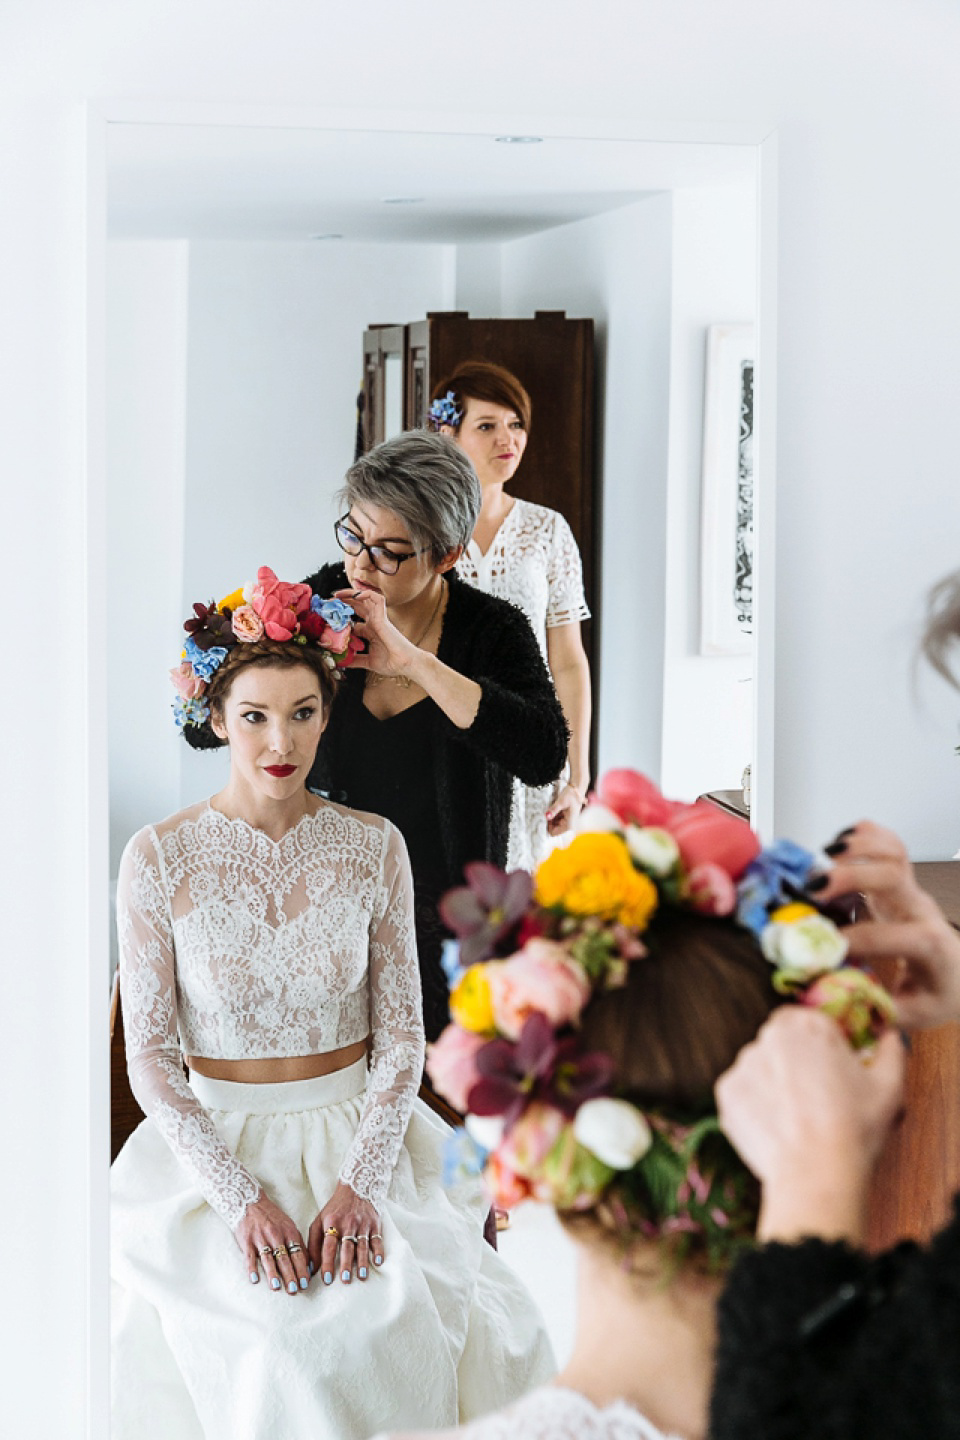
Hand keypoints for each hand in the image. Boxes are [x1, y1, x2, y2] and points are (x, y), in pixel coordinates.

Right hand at [234, 1194, 309, 1294]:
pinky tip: (254, 1279)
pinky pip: (249, 1256)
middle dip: (290, 1275)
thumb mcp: (289, 1226)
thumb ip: (298, 1244)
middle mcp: (275, 1235)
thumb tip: (308, 1265)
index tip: (305, 1283)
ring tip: (276, 1287)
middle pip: (284, 1258)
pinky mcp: (247, 1241)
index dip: (302, 1269)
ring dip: (272, 1274)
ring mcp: (260, 1238)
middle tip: (294, 1290)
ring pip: (268, 1258)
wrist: (250, 1202)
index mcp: (289, 1232)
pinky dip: (251, 1268)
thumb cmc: (272, 1217)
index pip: (297, 1253)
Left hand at [307, 1181, 383, 1284]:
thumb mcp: (319, 1221)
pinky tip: (378, 1262)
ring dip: (362, 1261)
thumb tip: (311, 1269)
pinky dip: (378, 1250)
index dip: (327, 1263)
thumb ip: (313, 1245)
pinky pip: (377, 1238)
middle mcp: (348, 1224)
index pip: (328, 1246)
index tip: (326, 1279)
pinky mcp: (374, 1224)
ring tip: (362, 1276)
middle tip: (345, 1280)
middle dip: (346, 1264)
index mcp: (332, 1223)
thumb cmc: (335, 1210)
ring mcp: (362, 1224)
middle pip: (346, 1247)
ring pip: (362, 1245)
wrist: (356, 1187)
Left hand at [334, 587, 419, 679]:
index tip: (328, 619)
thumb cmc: (392, 663)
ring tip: (337, 595)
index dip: (341, 617)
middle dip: (342, 602)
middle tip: (328, 603)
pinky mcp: (383, 618)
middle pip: (357, 605)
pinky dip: (366, 594)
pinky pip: (377, 599)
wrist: (406, 664)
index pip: (354, 619)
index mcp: (371, 631)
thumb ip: (356, 661)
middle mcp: (374, 622)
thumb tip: (342, 663)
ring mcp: (379, 618)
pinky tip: (354, 595)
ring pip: (365, 598)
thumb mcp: (368, 662)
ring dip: (351, 594)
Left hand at [546, 782, 585, 836]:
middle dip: (548, 822)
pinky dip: (552, 815)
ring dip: (550, 818)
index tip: (542, 820)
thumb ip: (553, 810)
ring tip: (549, 810)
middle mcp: (568, 825)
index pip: (554, 833)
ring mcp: (566, 821)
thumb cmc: (572, 795)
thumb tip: (546, 816)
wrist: (577, 789)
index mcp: (569, 824)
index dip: (547, 827)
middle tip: (544, 813)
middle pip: (553, 828)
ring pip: (554, 824)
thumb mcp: (561, 802)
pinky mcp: (565, 817)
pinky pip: (556, 819)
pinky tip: (552, 809)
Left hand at [716, 1007, 905, 1243]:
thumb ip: (891, 1051)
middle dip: (797, 1062)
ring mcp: (744, 1063)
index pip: (810, 1021)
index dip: (823, 1045)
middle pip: (783, 1041)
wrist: (815, 1174)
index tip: (833, 1068)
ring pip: (762, 1066)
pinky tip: (779, 1127)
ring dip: (775, 1083)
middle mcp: (770, 1035)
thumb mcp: (889, 1086)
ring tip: (798, 1118)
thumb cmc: (855, 1129)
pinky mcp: (726, 1091)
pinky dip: (756, 1106)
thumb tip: (890, 1036)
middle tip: (816, 1097)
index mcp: (808, 1024)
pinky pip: (743, 1092)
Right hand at [808, 821, 959, 1028]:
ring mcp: (912, 892)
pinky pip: (890, 844)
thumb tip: (829, 1005)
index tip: (828, 948)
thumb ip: (875, 1011)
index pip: (898, 935)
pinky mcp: (902, 881)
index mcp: (931, 947)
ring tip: (822, 858)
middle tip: (813, 889)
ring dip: (855, 848)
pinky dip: (863, 834)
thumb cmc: (939, 991)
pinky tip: (839, 843)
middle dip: (850, 876)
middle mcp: (922, 911)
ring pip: (893, 852)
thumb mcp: (915, 1014)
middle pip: (893, 876)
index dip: (860, 939)